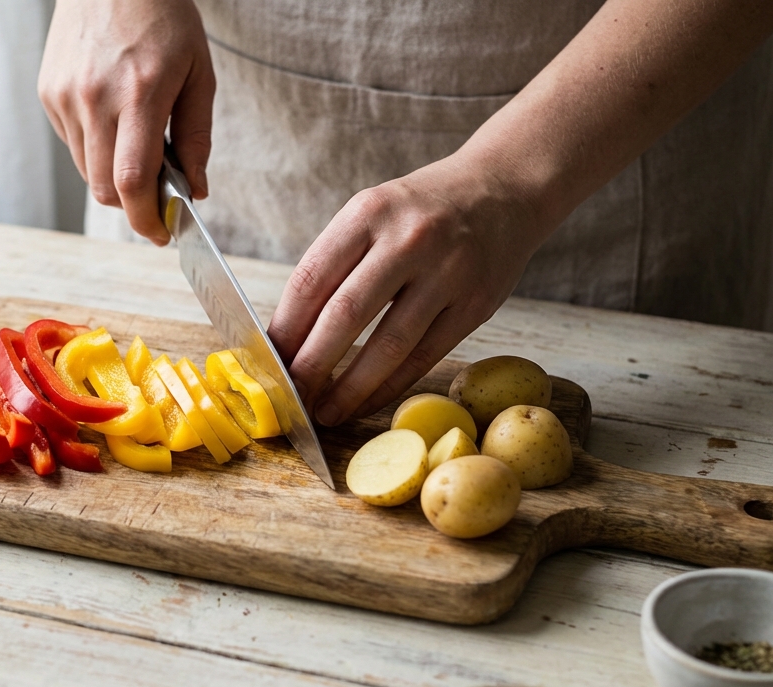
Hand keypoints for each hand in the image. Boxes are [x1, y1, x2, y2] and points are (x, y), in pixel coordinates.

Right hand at [38, 0, 213, 244]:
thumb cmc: (163, 18)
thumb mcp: (198, 73)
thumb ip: (197, 137)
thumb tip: (196, 190)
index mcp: (139, 94)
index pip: (133, 181)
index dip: (146, 219)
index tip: (161, 233)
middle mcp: (94, 98)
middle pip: (105, 188)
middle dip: (133, 206)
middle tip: (157, 199)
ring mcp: (65, 96)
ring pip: (86, 171)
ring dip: (113, 175)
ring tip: (136, 141)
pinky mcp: (48, 93)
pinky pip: (72, 144)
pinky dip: (94, 148)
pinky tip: (112, 117)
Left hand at [267, 153, 549, 426]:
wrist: (505, 189)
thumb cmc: (422, 211)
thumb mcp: (373, 214)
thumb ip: (335, 265)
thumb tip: (289, 335)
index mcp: (370, 212)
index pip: (313, 279)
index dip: (285, 328)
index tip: (267, 362)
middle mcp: (409, 239)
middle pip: (345, 315)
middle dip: (311, 365)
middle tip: (290, 398)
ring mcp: (448, 273)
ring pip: (389, 345)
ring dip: (350, 388)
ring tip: (325, 412)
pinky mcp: (476, 305)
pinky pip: (424, 357)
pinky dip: (389, 386)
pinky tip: (366, 402)